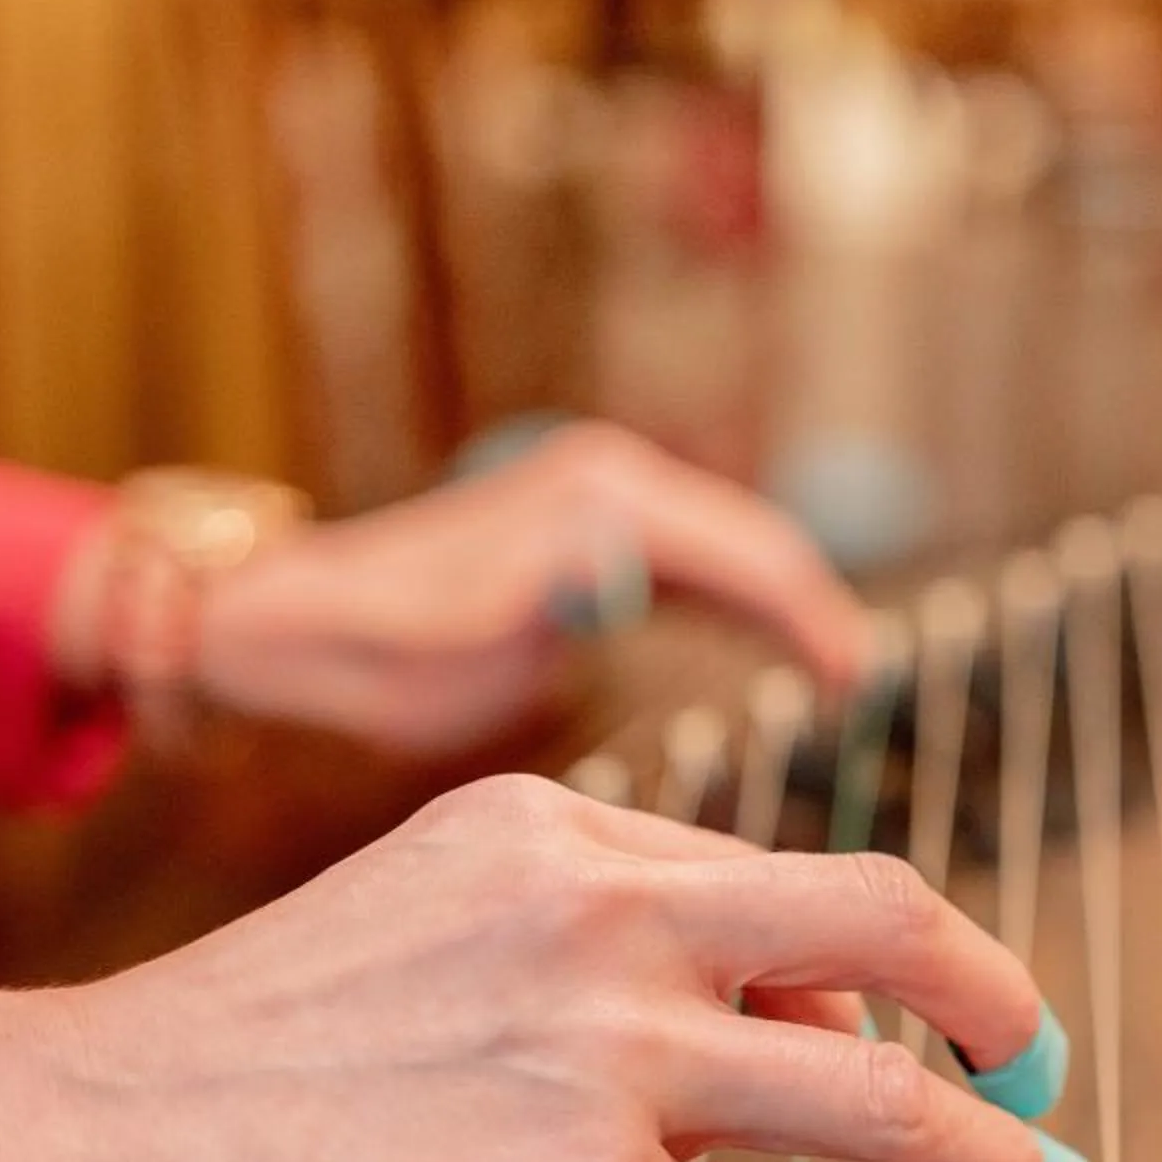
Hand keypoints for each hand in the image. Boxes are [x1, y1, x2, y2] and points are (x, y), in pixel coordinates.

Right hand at [0, 775, 1088, 1161]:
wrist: (80, 1151)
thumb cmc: (234, 1064)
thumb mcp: (425, 926)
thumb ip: (593, 951)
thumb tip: (781, 1036)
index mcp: (554, 837)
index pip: (779, 877)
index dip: (872, 962)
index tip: (921, 1017)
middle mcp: (599, 921)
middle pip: (886, 923)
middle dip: (997, 995)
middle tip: (1042, 1058)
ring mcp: (601, 1062)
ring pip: (879, 1100)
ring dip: (988, 1152)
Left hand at [188, 425, 873, 752]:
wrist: (297, 622)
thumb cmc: (373, 651)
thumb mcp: (463, 637)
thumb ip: (550, 600)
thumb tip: (618, 576)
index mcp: (596, 500)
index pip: (748, 554)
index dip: (812, 621)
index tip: (857, 685)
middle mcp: (607, 476)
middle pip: (754, 540)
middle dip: (814, 607)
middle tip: (864, 685)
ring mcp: (599, 493)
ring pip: (732, 547)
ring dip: (786, 603)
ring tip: (837, 673)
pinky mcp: (588, 524)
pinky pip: (697, 558)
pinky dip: (742, 601)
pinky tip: (774, 650)